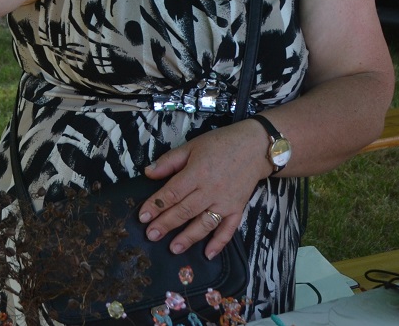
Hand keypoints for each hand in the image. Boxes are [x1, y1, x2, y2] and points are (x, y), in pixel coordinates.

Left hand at [136, 124, 265, 258]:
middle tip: (151, 236)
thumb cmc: (220, 144)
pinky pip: (228, 229)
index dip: (157, 205)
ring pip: (204, 223)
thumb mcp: (192, 146)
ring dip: (189, 237)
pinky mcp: (238, 209)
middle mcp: (210, 190)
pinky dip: (219, 243)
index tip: (143, 217)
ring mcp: (225, 202)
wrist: (255, 147)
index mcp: (197, 173)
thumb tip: (148, 173)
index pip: (173, 192)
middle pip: (185, 210)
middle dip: (166, 224)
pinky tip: (208, 254)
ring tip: (174, 248)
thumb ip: (169, 161)